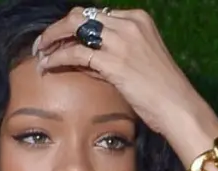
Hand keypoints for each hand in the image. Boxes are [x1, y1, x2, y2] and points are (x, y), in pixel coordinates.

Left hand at [36, 7, 210, 136]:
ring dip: (52, 40)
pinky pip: (75, 53)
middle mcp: (128, 24)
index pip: (96, 16)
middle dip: (58, 29)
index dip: (74, 29)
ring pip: (74, 28)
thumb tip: (87, 60)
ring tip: (40, 55)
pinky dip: (57, 58)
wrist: (177, 106)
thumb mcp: (140, 62)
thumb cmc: (162, 92)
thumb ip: (116, 55)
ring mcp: (121, 40)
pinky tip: (47, 66)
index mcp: (138, 20)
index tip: (60, 41)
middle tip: (43, 45)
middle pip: (81, 16)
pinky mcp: (113, 61)